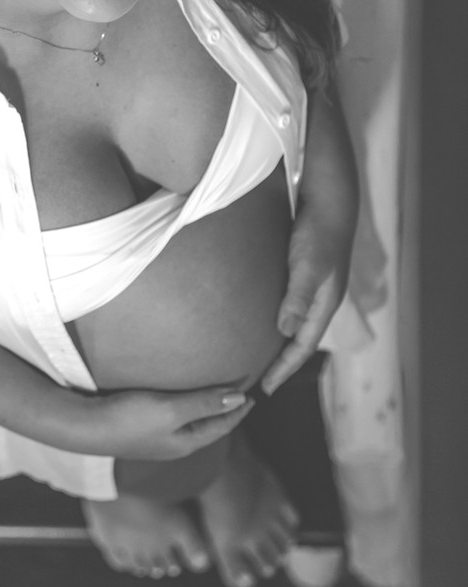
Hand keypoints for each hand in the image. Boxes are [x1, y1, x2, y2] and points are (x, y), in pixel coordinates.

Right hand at [88, 386, 254, 459]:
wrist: (84, 426)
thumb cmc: (129, 419)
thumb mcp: (172, 410)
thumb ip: (205, 403)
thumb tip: (239, 398)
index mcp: (186, 442)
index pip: (222, 425)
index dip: (238, 409)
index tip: (252, 393)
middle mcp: (174, 443)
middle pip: (208, 425)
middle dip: (224, 409)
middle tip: (237, 390)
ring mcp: (156, 437)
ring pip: (190, 420)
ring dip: (204, 405)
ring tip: (213, 390)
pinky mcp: (140, 426)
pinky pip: (172, 415)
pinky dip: (184, 403)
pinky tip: (178, 393)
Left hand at [260, 210, 351, 395]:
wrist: (328, 198)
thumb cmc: (319, 231)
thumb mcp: (308, 264)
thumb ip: (298, 296)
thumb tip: (286, 331)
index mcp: (324, 304)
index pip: (303, 347)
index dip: (285, 368)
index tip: (265, 388)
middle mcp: (320, 300)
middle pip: (300, 340)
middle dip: (282, 362)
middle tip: (259, 381)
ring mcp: (312, 287)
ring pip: (294, 323)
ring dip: (278, 342)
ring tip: (257, 357)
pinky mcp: (302, 273)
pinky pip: (288, 305)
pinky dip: (276, 319)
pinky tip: (258, 318)